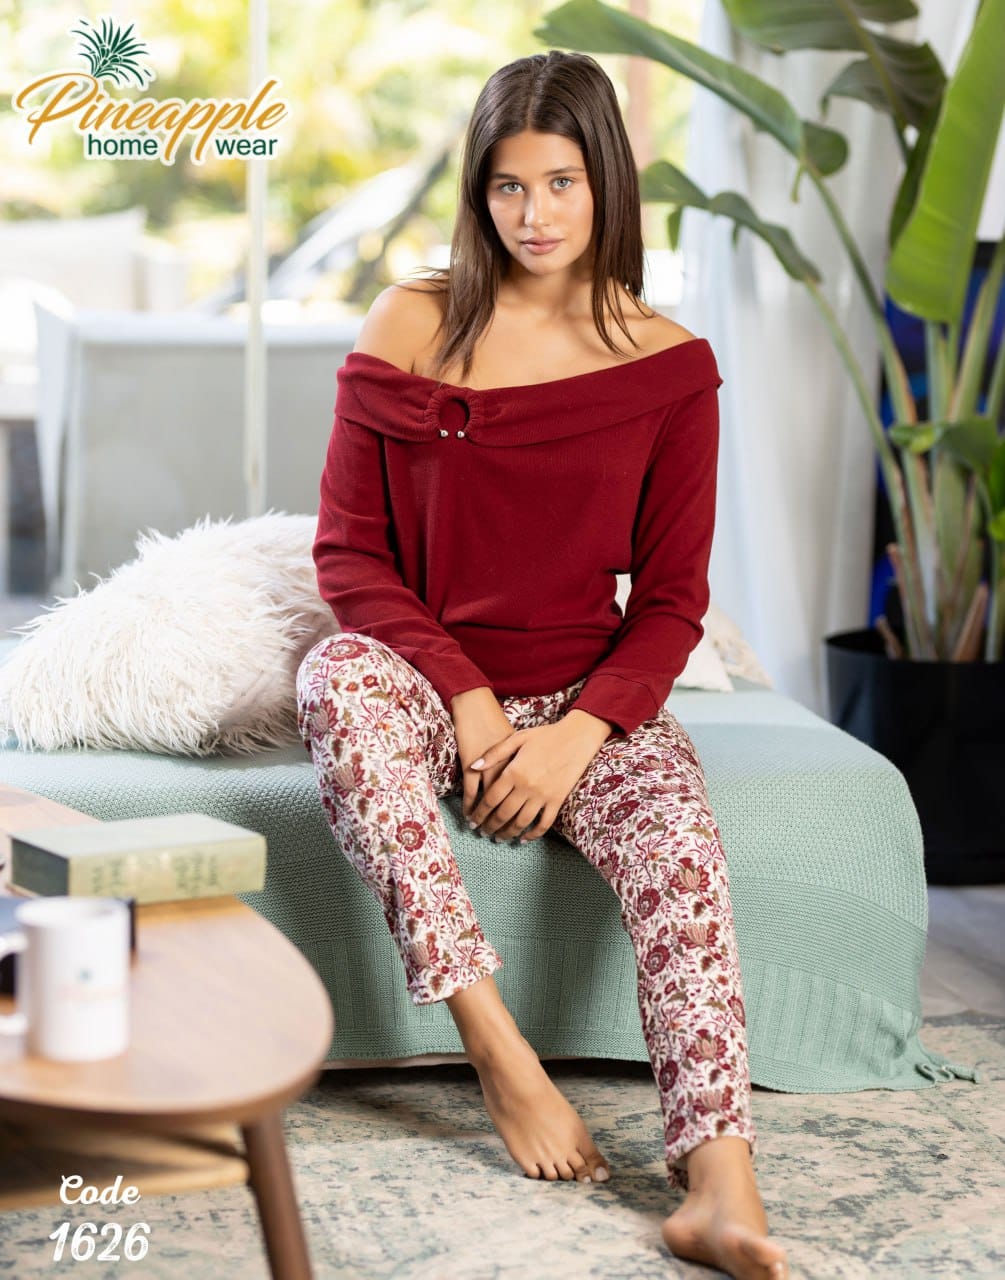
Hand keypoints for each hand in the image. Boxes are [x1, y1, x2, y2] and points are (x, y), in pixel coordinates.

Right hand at [451, 688, 517, 820]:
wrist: (478, 708)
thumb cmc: (498, 723)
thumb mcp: (517, 742)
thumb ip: (522, 764)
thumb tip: (526, 785)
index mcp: (520, 766)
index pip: (522, 799)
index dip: (518, 817)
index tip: (516, 831)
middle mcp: (507, 771)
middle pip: (506, 805)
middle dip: (501, 824)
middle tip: (497, 837)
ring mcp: (488, 770)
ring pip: (488, 802)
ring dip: (484, 818)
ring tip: (481, 829)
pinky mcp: (471, 766)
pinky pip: (471, 792)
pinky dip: (469, 805)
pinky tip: (468, 814)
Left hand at [466, 716, 607, 842]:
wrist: (577, 738)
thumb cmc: (545, 736)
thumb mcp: (517, 738)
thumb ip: (494, 753)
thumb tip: (473, 766)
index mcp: (514, 772)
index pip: (490, 799)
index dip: (479, 813)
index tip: (472, 821)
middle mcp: (527, 787)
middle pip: (503, 814)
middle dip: (489, 826)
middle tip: (482, 832)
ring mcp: (543, 796)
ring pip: (521, 822)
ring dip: (507, 833)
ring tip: (498, 838)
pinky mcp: (557, 801)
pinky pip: (544, 823)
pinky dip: (533, 834)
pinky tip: (523, 838)